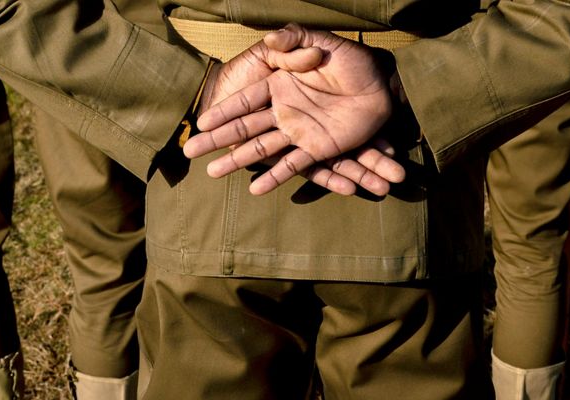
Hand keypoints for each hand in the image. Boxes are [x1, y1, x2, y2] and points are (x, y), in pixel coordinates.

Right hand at [184, 24, 397, 195]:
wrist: (381, 84)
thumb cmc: (350, 60)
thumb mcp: (320, 40)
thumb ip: (294, 39)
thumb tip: (271, 38)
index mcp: (279, 85)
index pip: (243, 100)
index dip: (221, 111)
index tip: (199, 121)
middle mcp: (283, 111)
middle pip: (243, 127)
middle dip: (216, 139)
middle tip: (188, 152)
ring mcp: (298, 132)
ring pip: (261, 149)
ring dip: (237, 161)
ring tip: (212, 173)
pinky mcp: (316, 148)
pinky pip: (293, 165)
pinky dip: (274, 177)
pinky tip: (255, 189)